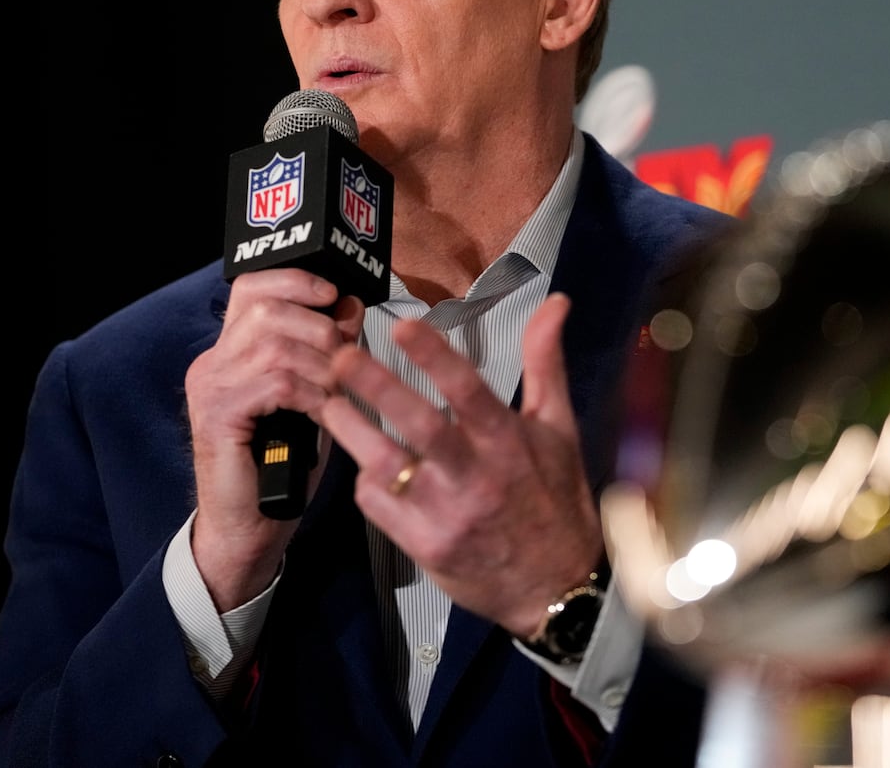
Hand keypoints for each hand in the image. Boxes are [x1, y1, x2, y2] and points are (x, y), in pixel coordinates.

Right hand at [185, 268, 363, 609]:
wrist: (250, 528)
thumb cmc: (281, 466)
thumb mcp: (311, 395)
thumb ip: (324, 351)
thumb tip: (348, 306)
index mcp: (231, 350)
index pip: (253, 286)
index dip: (297, 280)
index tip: (334, 295)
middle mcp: (213, 362)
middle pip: (267, 308)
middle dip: (320, 327)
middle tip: (343, 359)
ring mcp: (211, 387)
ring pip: (275, 344)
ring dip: (322, 365)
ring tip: (337, 393)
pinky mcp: (218, 416)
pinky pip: (277, 384)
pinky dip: (312, 394)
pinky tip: (324, 413)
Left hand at [318, 292, 602, 637]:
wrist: (554, 587)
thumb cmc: (555, 498)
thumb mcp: (559, 428)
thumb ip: (545, 362)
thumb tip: (554, 302)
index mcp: (508, 442)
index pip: (468, 391)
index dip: (435, 356)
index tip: (403, 325)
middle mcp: (475, 476)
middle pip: (418, 425)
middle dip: (375, 386)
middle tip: (341, 356)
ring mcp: (446, 514)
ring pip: (385, 466)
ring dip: (351, 431)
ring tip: (330, 403)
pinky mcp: (424, 546)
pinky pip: (379, 506)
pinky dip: (366, 480)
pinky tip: (364, 462)